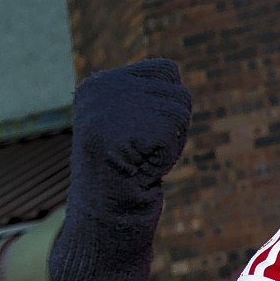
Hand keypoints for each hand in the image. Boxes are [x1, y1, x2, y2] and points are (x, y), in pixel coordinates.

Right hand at [48, 59, 192, 280]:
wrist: (106, 212)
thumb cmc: (122, 171)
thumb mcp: (126, 124)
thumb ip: (143, 95)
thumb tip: (172, 68)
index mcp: (97, 85)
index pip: (167, 70)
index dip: (168, 106)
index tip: (142, 135)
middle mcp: (103, 87)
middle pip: (179, 90)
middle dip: (172, 125)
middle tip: (142, 151)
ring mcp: (116, 106)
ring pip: (182, 108)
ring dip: (173, 139)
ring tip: (141, 157)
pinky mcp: (132, 126)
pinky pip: (178, 130)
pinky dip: (170, 151)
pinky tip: (144, 164)